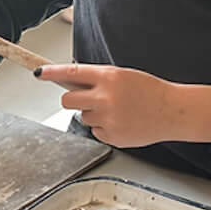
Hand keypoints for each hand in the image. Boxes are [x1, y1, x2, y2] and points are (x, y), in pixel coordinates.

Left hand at [36, 63, 210, 148]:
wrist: (172, 111)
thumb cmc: (149, 91)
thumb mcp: (124, 76)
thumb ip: (99, 79)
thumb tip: (72, 83)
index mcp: (109, 77)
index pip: (72, 73)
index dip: (52, 73)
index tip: (38, 73)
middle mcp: (106, 98)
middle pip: (68, 100)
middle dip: (73, 99)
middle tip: (88, 99)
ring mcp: (108, 119)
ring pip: (83, 116)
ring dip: (94, 114)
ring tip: (118, 111)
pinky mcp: (112, 136)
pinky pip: (95, 131)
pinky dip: (105, 128)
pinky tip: (123, 122)